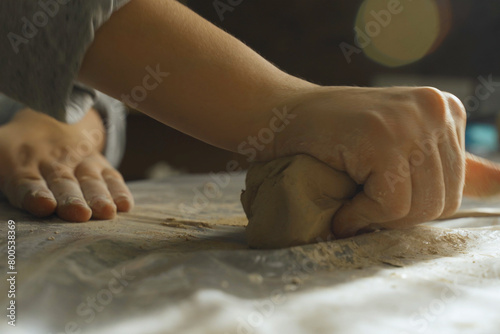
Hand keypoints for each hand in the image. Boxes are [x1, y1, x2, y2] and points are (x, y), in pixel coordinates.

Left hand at [0, 108, 133, 221]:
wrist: (54, 120)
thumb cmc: (17, 149)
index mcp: (20, 164)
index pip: (26, 181)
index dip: (33, 193)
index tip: (42, 205)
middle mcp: (52, 163)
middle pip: (62, 182)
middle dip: (71, 198)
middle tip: (80, 214)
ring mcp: (80, 162)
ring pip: (90, 180)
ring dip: (99, 196)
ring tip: (108, 212)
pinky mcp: (100, 165)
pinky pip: (111, 176)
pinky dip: (119, 190)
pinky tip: (125, 205)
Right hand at [275, 86, 499, 237]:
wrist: (284, 117)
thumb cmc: (337, 136)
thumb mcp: (401, 144)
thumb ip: (448, 164)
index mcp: (446, 111)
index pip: (455, 190)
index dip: (412, 204)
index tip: (377, 193)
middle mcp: (436, 110)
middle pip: (442, 202)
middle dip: (396, 214)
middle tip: (360, 201)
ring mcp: (410, 121)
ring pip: (417, 207)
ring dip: (376, 217)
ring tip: (350, 200)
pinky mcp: (383, 138)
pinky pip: (389, 205)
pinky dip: (360, 215)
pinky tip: (342, 204)